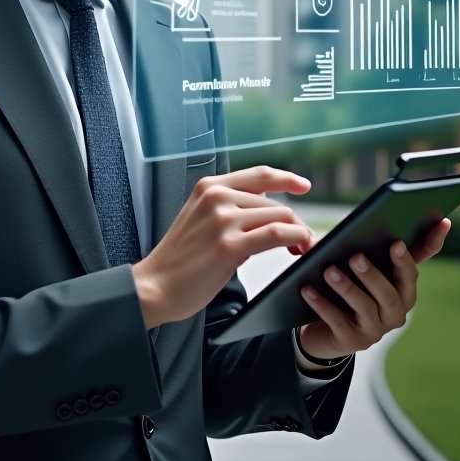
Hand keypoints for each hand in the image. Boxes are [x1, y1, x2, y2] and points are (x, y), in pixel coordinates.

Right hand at [133, 166, 316, 328]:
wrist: (156, 285)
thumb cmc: (180, 259)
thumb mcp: (200, 218)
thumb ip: (228, 207)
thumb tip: (268, 208)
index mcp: (208, 187)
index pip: (259, 174)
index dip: (286, 178)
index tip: (303, 186)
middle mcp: (216, 198)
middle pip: (274, 202)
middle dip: (295, 222)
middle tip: (302, 241)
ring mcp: (222, 220)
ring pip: (280, 216)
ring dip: (299, 233)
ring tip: (301, 248)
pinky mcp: (229, 246)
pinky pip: (277, 234)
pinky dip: (297, 239)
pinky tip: (299, 248)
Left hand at [296, 218, 450, 362]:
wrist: (322, 329)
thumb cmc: (343, 289)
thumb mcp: (354, 268)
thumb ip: (361, 248)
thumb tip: (353, 226)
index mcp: (401, 289)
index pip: (414, 269)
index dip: (425, 248)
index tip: (406, 237)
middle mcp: (395, 311)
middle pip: (390, 293)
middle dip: (373, 274)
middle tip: (356, 256)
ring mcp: (375, 329)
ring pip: (365, 307)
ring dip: (347, 288)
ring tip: (329, 271)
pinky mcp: (352, 342)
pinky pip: (338, 321)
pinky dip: (322, 304)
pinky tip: (307, 289)